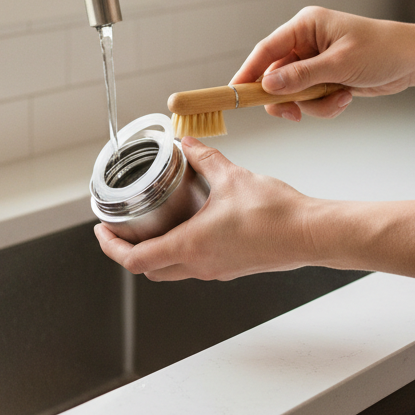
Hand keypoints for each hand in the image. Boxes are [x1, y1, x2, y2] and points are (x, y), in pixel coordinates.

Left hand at [93, 137, 318, 280]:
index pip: (134, 259)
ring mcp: (216, 270)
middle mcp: (199, 265)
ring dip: (155, 252)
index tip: (102, 230)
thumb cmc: (277, 214)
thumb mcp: (232, 176)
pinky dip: (181, 250)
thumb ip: (204, 158)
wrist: (311, 234)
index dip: (110, 247)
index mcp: (190, 246)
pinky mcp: (231, 268)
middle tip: (122, 228)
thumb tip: (188, 143)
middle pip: (148, 270)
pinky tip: (189, 225)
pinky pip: (195, 265)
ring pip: (172, 270)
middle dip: (128, 251)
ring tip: (152, 224)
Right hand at [231, 6, 414, 120]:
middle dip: (287, 97)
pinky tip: (345, 98)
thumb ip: (301, 76)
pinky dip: (324, 105)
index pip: (266, 49)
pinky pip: (310, 98)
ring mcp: (315, 61)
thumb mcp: (339, 64)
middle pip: (275, 76)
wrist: (414, 60)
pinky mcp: (324, 77)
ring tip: (338, 99)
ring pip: (293, 92)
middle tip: (293, 114)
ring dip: (313, 103)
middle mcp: (306, 42)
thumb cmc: (382, 50)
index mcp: (305, 26)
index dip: (249, 71)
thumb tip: (267, 85)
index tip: (236, 92)